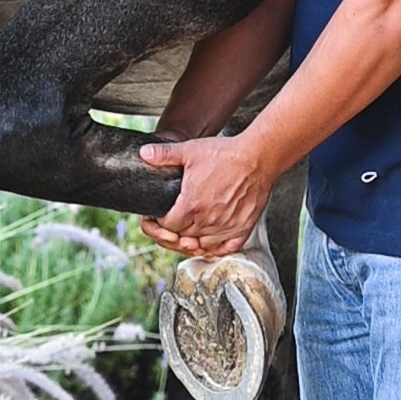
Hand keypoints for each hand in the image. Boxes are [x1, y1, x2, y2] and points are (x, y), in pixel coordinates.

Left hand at [138, 133, 273, 256]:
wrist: (257, 157)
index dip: (161, 221)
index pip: (168, 226)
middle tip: (174, 221)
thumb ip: (164, 155)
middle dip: (175, 231)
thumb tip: (143, 154)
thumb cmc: (225, 154)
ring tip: (191, 228)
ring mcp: (226, 227)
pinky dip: (216, 247)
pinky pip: (225, 248)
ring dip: (194, 240)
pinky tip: (211, 239)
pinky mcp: (242, 229)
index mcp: (191, 206)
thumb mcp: (190, 151)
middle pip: (183, 238)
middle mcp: (207, 221)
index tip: (162, 214)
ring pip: (202, 245)